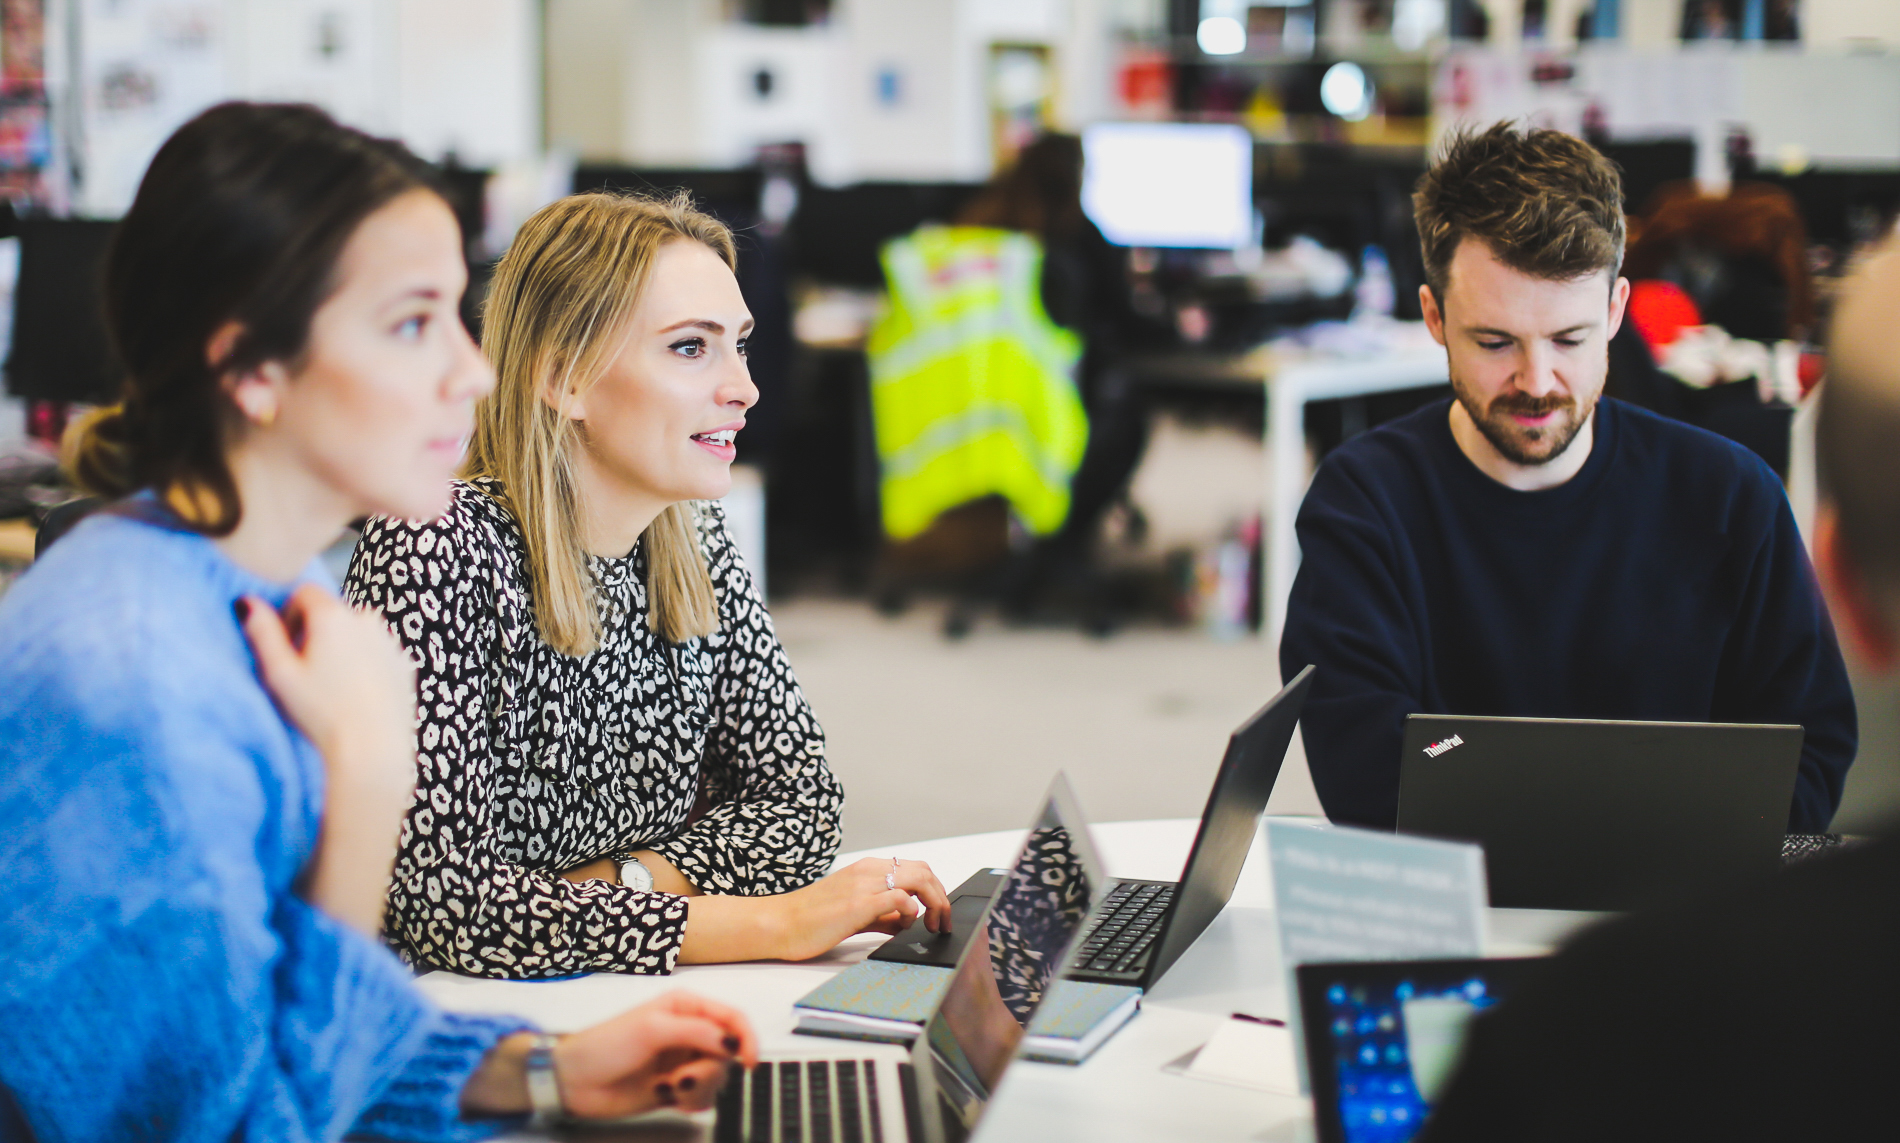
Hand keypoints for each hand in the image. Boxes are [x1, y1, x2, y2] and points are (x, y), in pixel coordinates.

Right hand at [240, 586, 417, 934]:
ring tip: (330, 687)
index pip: (304, 593)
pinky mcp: (405, 664)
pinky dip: (364, 663)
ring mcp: (390, 641)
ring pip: (356, 632)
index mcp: (334, 615)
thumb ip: (262, 632)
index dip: (289, 615)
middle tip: (305, 672)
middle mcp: (367, 619)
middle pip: (332, 612)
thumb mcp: (279, 674)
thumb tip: (247, 601)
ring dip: (341, 647)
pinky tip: (354, 694)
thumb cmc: (320, 714)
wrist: (372, 750)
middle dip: (315, 632)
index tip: (286, 648)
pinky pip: (377, 652)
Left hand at [460, 992, 758, 1118]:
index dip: (746, 1038)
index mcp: (686, 1006)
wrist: (575, 1082)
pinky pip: (702, 1097)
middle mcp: (689, 1031)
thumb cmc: (607, 1045)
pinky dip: (689, 1100)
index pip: (732, 1018)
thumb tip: (733, 1042)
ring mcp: (683, 1060)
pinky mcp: (676, 1087)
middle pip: (727, 1053)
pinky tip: (667, 1096)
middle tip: (682, 1077)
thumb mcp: (653, 1029)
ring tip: (668, 1087)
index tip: (748, 1061)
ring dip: (697, 1088)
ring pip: (717, 1078)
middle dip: (708, 1069)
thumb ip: (698, 1032)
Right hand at [680, 858, 951, 963]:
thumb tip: (908, 920)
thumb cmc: (809, 920)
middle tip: (942, 922)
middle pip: (924, 871)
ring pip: (918, 879)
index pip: (916, 868)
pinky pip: (900, 898)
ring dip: (935, 903)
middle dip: (942, 897)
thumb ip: (882, 914)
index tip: (939, 913)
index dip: (935, 890)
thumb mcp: (853, 912)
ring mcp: (863, 885)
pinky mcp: (858, 904)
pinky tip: (905, 926)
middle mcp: (868, 870)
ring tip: (933, 926)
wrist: (778, 924)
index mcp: (867, 868)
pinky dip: (912, 911)